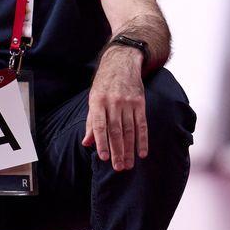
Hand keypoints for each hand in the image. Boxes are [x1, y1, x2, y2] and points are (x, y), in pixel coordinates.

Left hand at [82, 46, 147, 170]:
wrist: (122, 61)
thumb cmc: (104, 84)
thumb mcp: (93, 99)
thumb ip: (91, 122)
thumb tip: (87, 143)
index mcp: (98, 101)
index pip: (100, 126)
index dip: (102, 142)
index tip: (104, 158)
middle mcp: (113, 102)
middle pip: (116, 130)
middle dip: (117, 151)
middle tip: (118, 168)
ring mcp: (128, 102)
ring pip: (129, 130)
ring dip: (130, 149)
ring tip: (128, 165)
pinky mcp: (140, 102)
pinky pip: (142, 124)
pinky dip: (143, 139)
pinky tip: (142, 152)